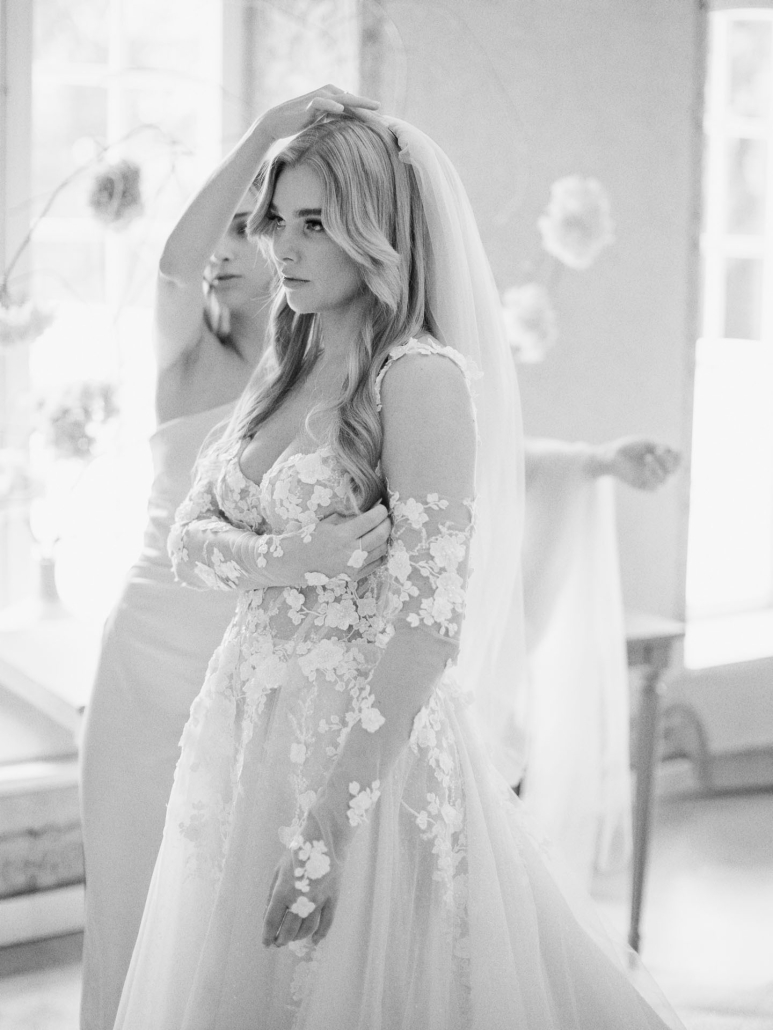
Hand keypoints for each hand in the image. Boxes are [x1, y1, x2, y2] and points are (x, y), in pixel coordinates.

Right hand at [258, 85, 379, 143]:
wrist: (278, 122)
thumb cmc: (302, 124)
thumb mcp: (323, 124)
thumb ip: (337, 122)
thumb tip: (351, 132)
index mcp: (334, 99)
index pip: (356, 107)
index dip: (370, 114)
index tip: (384, 124)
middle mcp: (329, 94)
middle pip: (353, 101)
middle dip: (369, 109)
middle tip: (385, 118)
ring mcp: (320, 97)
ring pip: (342, 98)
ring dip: (358, 103)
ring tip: (372, 108)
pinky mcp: (309, 103)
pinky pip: (322, 102)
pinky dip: (331, 104)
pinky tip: (341, 109)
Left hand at [262, 832, 339, 948]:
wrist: (325, 837)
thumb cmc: (298, 851)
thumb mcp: (278, 870)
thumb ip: (271, 894)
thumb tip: (268, 916)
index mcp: (283, 890)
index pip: (272, 921)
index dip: (267, 935)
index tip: (266, 943)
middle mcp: (300, 898)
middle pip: (289, 929)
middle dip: (282, 939)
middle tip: (279, 943)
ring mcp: (319, 899)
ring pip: (307, 928)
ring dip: (298, 937)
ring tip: (293, 939)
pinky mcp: (333, 897)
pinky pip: (327, 922)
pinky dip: (320, 934)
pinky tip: (314, 940)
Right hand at [308, 503, 391, 580]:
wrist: (296, 563)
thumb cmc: (310, 539)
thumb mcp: (327, 523)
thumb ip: (349, 515)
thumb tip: (369, 507)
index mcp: (341, 535)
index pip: (370, 520)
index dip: (380, 512)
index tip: (381, 507)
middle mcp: (350, 552)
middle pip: (380, 535)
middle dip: (387, 523)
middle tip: (386, 517)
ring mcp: (354, 567)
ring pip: (381, 549)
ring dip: (385, 537)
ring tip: (381, 529)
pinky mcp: (355, 576)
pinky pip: (376, 563)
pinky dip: (380, 552)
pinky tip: (377, 545)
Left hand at [593, 437, 680, 490]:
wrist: (612, 456)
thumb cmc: (629, 448)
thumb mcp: (648, 443)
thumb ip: (663, 448)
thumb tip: (679, 453)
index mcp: (663, 459)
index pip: (679, 461)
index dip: (677, 456)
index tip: (664, 448)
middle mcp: (660, 470)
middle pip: (675, 470)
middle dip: (669, 460)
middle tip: (658, 451)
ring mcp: (653, 479)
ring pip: (666, 479)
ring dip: (659, 466)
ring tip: (648, 457)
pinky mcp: (644, 486)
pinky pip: (656, 486)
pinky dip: (653, 476)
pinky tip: (646, 468)